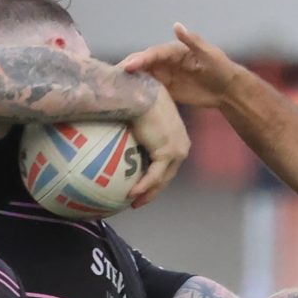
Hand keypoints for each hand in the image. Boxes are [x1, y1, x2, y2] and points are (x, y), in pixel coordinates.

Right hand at [120, 24, 247, 110]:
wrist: (227, 90)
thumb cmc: (220, 68)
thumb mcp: (208, 53)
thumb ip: (192, 41)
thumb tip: (176, 25)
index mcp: (174, 50)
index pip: (154, 53)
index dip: (141, 59)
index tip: (129, 66)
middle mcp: (166, 62)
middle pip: (144, 64)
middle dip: (129, 69)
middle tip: (112, 76)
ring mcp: (165, 76)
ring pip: (143, 76)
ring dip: (130, 81)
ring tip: (114, 88)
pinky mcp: (167, 90)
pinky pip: (149, 90)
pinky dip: (138, 93)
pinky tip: (128, 98)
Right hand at [127, 84, 190, 208]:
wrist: (140, 94)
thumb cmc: (136, 98)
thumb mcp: (139, 116)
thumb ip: (133, 131)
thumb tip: (115, 137)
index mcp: (177, 137)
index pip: (169, 162)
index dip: (157, 176)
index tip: (143, 185)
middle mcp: (181, 145)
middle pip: (167, 174)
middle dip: (153, 190)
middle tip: (138, 200)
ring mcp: (176, 150)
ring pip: (162, 179)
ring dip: (148, 193)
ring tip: (134, 203)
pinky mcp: (167, 153)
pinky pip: (154, 176)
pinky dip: (143, 186)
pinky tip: (131, 194)